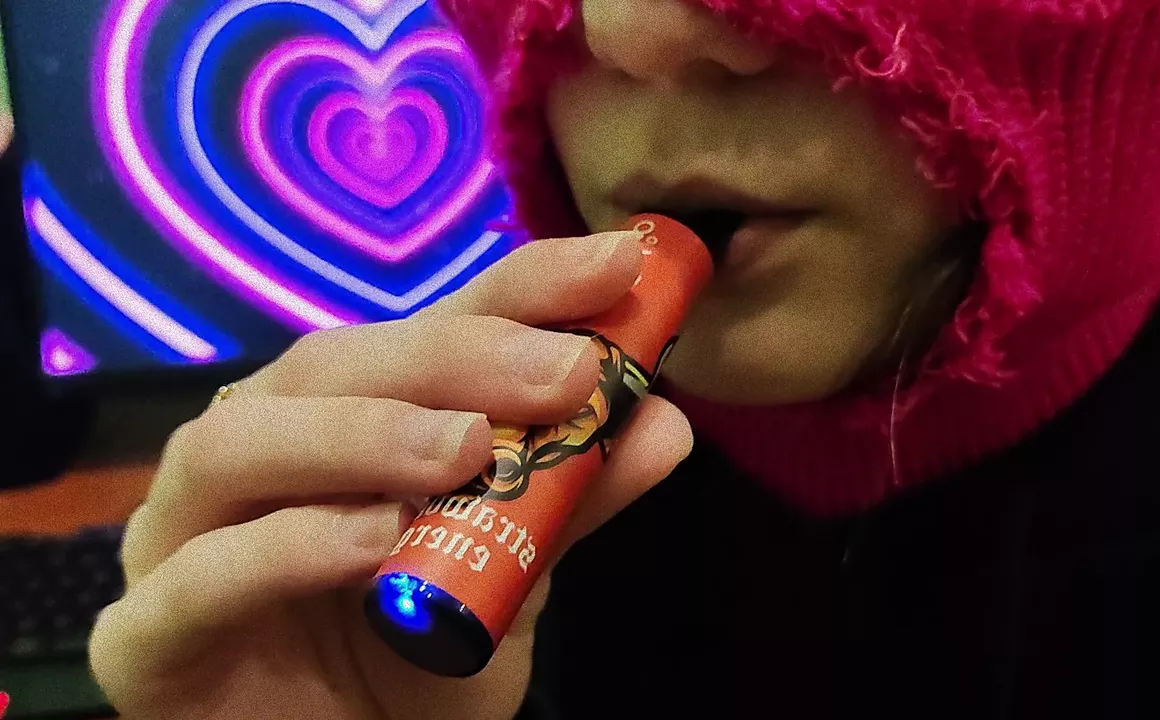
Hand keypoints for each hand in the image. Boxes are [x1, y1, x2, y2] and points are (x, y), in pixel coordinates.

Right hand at [89, 230, 693, 719]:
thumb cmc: (411, 665)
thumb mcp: (510, 579)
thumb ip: (568, 503)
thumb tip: (666, 426)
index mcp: (342, 421)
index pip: (428, 328)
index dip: (521, 287)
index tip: (617, 262)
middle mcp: (256, 455)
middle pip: (331, 366)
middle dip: (454, 358)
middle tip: (563, 374)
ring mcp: (183, 539)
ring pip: (238, 445)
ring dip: (363, 434)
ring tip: (466, 452)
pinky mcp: (145, 636)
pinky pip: (197, 577)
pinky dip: (285, 548)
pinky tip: (372, 541)